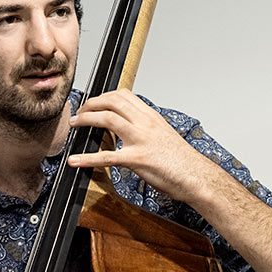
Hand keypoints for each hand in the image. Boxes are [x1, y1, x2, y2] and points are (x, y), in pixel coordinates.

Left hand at [66, 89, 218, 203]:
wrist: (197, 176)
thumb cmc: (183, 161)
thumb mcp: (165, 136)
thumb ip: (148, 130)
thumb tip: (132, 130)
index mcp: (152, 118)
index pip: (124, 95)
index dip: (104, 96)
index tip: (94, 103)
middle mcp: (146, 124)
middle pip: (112, 102)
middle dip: (91, 104)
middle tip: (79, 112)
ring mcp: (141, 140)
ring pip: (107, 119)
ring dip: (86, 120)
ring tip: (74, 125)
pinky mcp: (138, 159)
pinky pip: (107, 157)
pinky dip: (87, 159)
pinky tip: (74, 161)